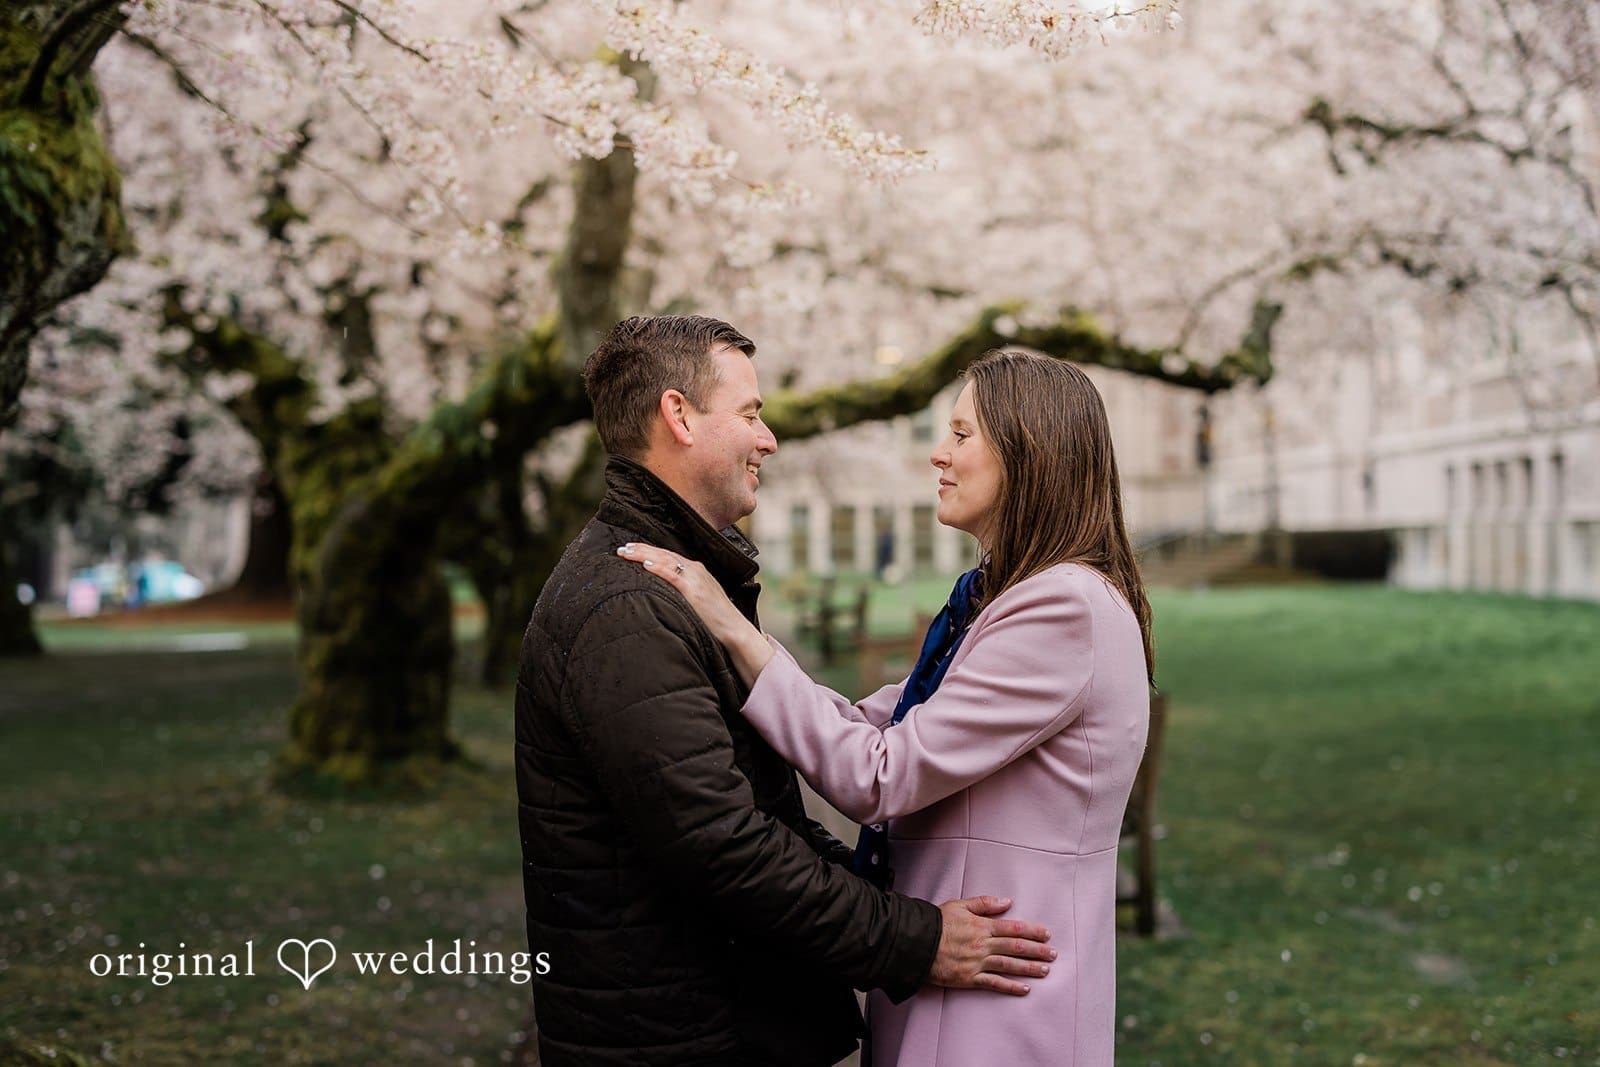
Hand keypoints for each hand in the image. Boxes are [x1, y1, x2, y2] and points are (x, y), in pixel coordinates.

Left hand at [617, 542, 773, 684]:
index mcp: (696, 570)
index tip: (632, 548)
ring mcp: (695, 579)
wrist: (734, 629)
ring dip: (643, 555)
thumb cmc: (717, 618)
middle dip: (641, 549)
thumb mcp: (700, 597)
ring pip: (664, 560)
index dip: (649, 549)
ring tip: (627, 553)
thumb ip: (685, 590)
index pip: (668, 555)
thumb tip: (667, 591)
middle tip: (622, 547)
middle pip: (663, 554)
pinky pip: (673, 576)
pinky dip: (659, 568)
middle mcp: (695, 570)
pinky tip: (645, 564)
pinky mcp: (694, 591)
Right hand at [928, 896, 1054, 995]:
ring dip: (1029, 968)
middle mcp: (983, 945)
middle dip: (1037, 951)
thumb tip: (1007, 902)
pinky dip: (1010, 986)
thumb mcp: (959, 905)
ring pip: (1009, 966)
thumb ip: (984, 903)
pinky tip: (1024, 989)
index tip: (1046, 934)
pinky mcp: (969, 978)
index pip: (1014, 928)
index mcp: (982, 926)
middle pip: (1016, 947)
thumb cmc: (937, 923)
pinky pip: (994, 984)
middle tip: (1053, 954)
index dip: (1032, 931)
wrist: (916, 943)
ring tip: (1045, 970)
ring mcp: (977, 963)